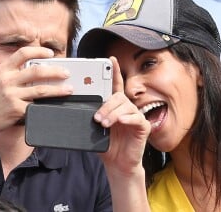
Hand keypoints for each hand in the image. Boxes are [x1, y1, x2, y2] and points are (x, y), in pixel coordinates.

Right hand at [0, 46, 73, 145]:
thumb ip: (13, 73)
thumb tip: (37, 71)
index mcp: (2, 69)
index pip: (23, 53)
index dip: (39, 51)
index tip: (50, 53)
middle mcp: (7, 80)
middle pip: (37, 71)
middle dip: (55, 71)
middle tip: (66, 73)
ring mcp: (11, 95)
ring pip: (41, 89)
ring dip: (58, 89)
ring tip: (68, 89)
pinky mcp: (15, 109)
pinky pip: (36, 106)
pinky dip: (47, 105)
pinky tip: (55, 105)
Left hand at [94, 57, 150, 174]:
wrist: (117, 164)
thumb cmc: (107, 145)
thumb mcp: (96, 128)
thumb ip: (93, 116)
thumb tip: (80, 109)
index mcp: (115, 106)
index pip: (116, 85)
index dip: (114, 71)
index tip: (111, 59)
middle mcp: (126, 108)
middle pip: (118, 96)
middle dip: (106, 105)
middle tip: (97, 118)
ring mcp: (135, 117)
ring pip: (125, 106)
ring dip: (112, 114)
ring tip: (104, 124)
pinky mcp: (143, 127)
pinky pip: (136, 118)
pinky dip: (126, 119)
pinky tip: (120, 122)